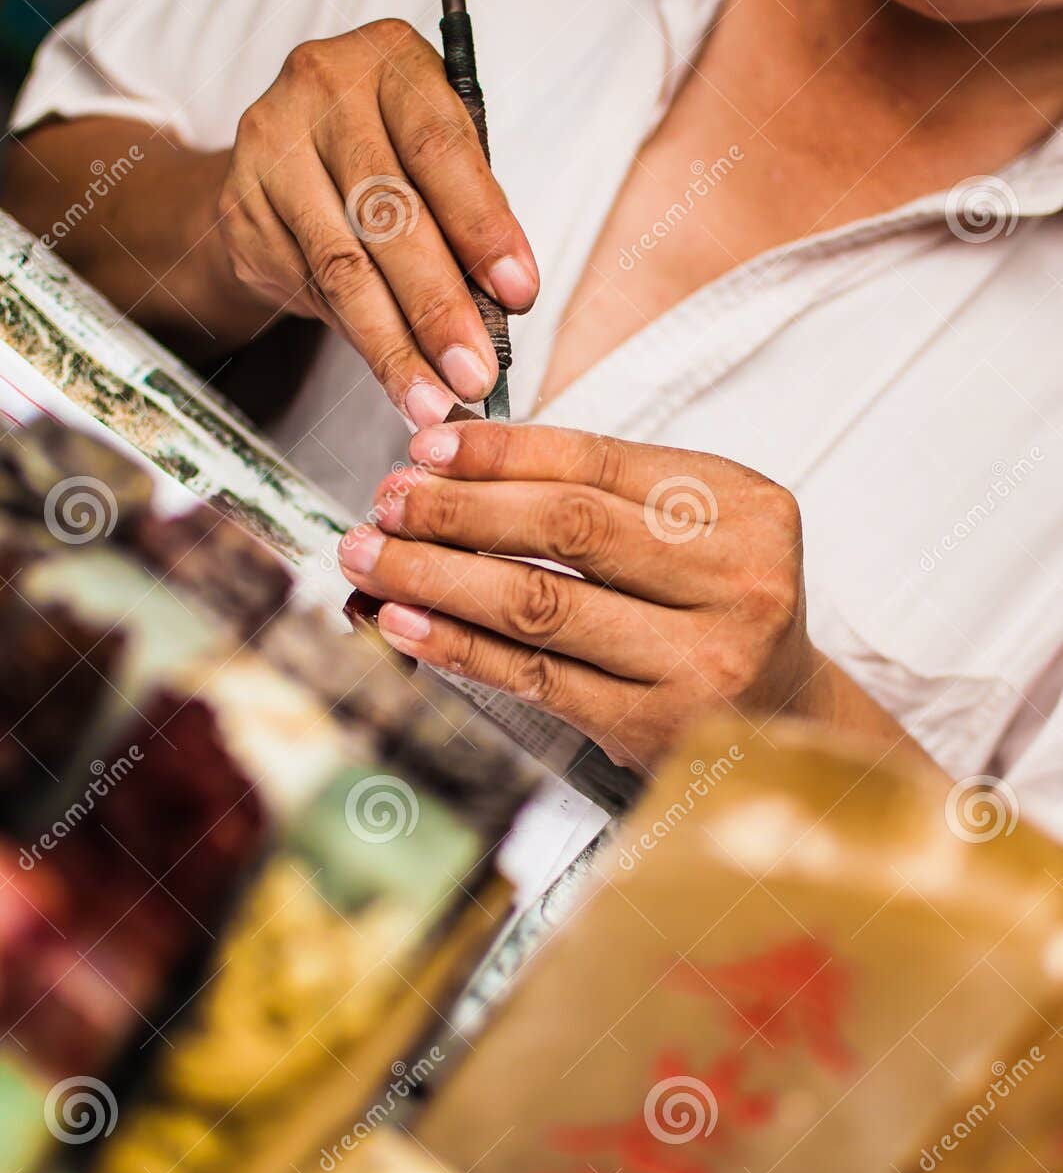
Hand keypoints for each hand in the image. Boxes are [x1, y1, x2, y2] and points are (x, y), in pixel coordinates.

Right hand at [216, 21, 537, 425]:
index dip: (483, 227)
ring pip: (342, 266)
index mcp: (389, 58)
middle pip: (388, 214)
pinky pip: (309, 288)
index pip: (441, 148)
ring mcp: (269, 145)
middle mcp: (321, 87)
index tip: (518, 295)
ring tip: (432, 399)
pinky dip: (356, 341)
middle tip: (475, 372)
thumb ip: (469, 210)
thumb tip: (502, 304)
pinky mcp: (241, 207)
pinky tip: (390, 375)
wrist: (280, 156)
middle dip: (438, 307)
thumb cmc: (386, 152)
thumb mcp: (436, 155)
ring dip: (393, 346)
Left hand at [338, 422, 824, 770]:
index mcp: (746, 509)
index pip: (601, 463)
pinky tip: (404, 622)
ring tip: (373, 558)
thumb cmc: (716, 609)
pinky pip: (535, 677)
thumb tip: (453, 467)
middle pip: (568, 528)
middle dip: (459, 510)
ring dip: (438, 576)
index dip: (502, 452)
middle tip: (386, 502)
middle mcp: (734, 581)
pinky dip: (458, 646)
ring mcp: (699, 659)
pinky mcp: (654, 725)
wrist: (783, 719)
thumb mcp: (697, 530)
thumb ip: (606, 493)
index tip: (426, 448)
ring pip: (540, 604)